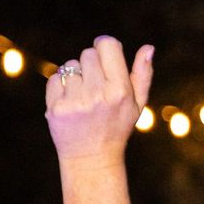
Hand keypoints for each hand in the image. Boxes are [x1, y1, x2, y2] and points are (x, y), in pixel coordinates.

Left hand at [45, 36, 153, 162]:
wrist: (91, 160)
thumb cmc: (116, 128)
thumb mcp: (137, 105)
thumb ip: (143, 75)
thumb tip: (149, 47)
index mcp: (120, 90)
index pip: (107, 44)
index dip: (103, 46)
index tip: (102, 56)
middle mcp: (98, 95)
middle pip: (88, 54)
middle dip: (90, 66)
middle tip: (95, 88)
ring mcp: (76, 102)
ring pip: (70, 66)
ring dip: (75, 77)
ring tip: (83, 100)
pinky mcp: (56, 109)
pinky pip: (54, 79)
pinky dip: (60, 88)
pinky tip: (70, 105)